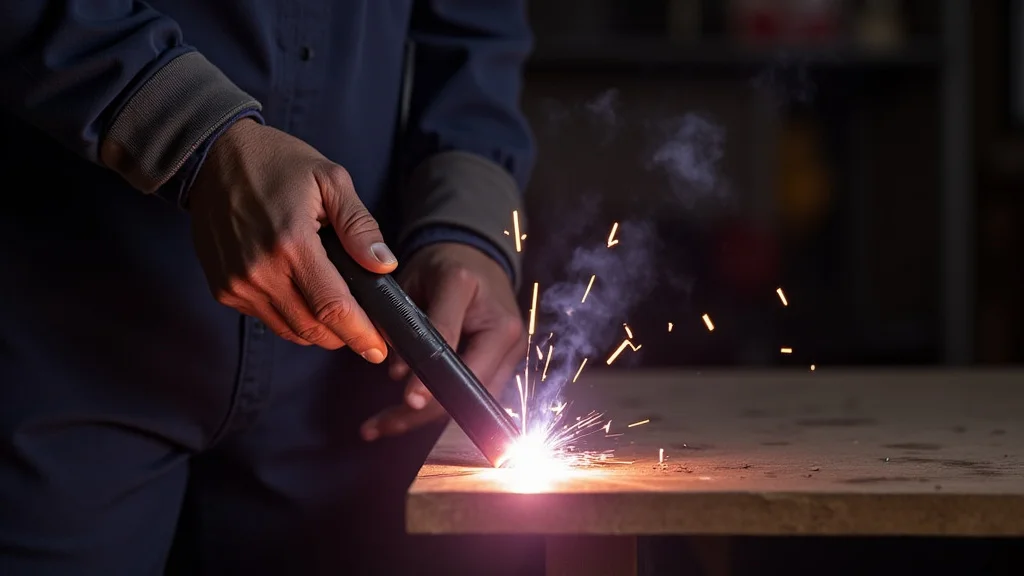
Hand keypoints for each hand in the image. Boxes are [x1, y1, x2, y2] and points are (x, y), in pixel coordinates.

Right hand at [188, 118, 395, 360]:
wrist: (212, 157)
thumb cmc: (277, 164)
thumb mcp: (330, 180)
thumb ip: (359, 226)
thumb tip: (384, 266)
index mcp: (292, 243)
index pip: (333, 307)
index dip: (361, 334)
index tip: (380, 349)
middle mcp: (261, 271)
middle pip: (313, 329)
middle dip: (345, 336)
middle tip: (366, 331)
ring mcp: (238, 284)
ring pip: (291, 331)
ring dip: (319, 330)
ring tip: (338, 312)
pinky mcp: (224, 289)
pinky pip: (268, 320)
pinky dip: (292, 317)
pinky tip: (304, 296)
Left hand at [360, 243, 524, 439]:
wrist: (478, 258)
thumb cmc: (438, 267)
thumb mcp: (410, 283)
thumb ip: (402, 324)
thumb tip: (397, 374)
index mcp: (467, 287)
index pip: (447, 340)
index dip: (427, 373)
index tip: (408, 401)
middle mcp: (502, 322)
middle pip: (468, 381)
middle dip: (425, 410)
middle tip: (380, 426)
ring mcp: (514, 346)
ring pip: (474, 397)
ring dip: (432, 416)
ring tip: (386, 425)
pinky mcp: (512, 362)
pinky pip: (478, 394)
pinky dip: (447, 406)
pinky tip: (414, 416)